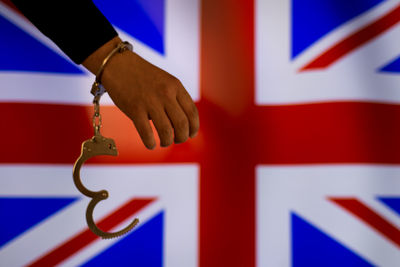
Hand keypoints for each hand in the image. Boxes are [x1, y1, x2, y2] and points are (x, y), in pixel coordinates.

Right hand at [83, 37, 198, 149]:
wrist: (118, 64)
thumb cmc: (143, 76)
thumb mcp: (165, 81)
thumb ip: (175, 98)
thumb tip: (183, 124)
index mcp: (176, 86)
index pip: (192, 112)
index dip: (194, 127)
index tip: (191, 134)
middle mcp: (165, 93)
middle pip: (182, 124)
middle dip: (182, 137)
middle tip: (177, 140)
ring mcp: (150, 101)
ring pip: (166, 131)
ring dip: (167, 142)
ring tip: (164, 142)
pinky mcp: (134, 109)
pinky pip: (146, 133)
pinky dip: (150, 143)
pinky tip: (150, 144)